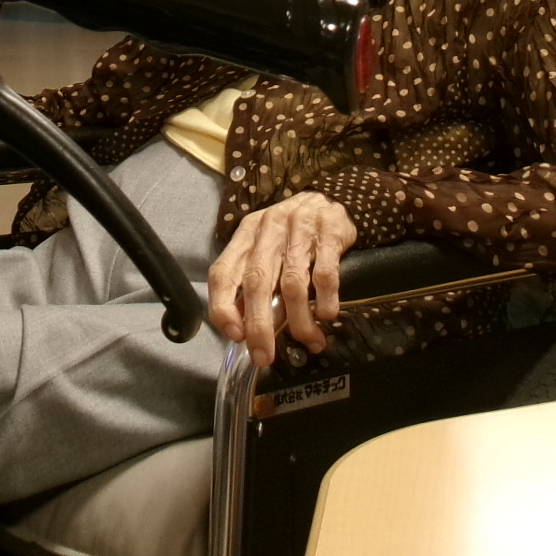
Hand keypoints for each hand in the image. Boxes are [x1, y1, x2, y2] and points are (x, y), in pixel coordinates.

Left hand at [207, 191, 355, 367]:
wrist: (332, 199)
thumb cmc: (291, 232)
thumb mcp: (265, 247)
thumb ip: (252, 282)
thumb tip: (242, 328)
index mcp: (246, 235)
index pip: (223, 272)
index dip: (223, 305)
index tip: (234, 335)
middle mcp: (268, 230)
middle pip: (257, 282)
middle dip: (259, 326)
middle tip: (264, 356)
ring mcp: (299, 229)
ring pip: (293, 283)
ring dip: (299, 321)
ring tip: (309, 341)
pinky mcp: (330, 233)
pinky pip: (325, 274)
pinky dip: (325, 301)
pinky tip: (327, 316)